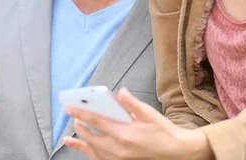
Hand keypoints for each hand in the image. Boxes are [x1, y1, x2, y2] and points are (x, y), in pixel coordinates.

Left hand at [63, 88, 212, 159]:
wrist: (177, 153)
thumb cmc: (163, 132)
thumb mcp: (149, 114)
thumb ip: (132, 104)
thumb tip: (120, 92)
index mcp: (124, 134)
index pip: (96, 122)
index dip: (80, 114)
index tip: (68, 108)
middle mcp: (119, 149)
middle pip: (90, 137)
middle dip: (79, 125)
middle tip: (73, 116)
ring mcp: (119, 159)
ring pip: (92, 151)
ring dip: (80, 141)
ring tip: (70, 135)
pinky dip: (89, 154)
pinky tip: (84, 149)